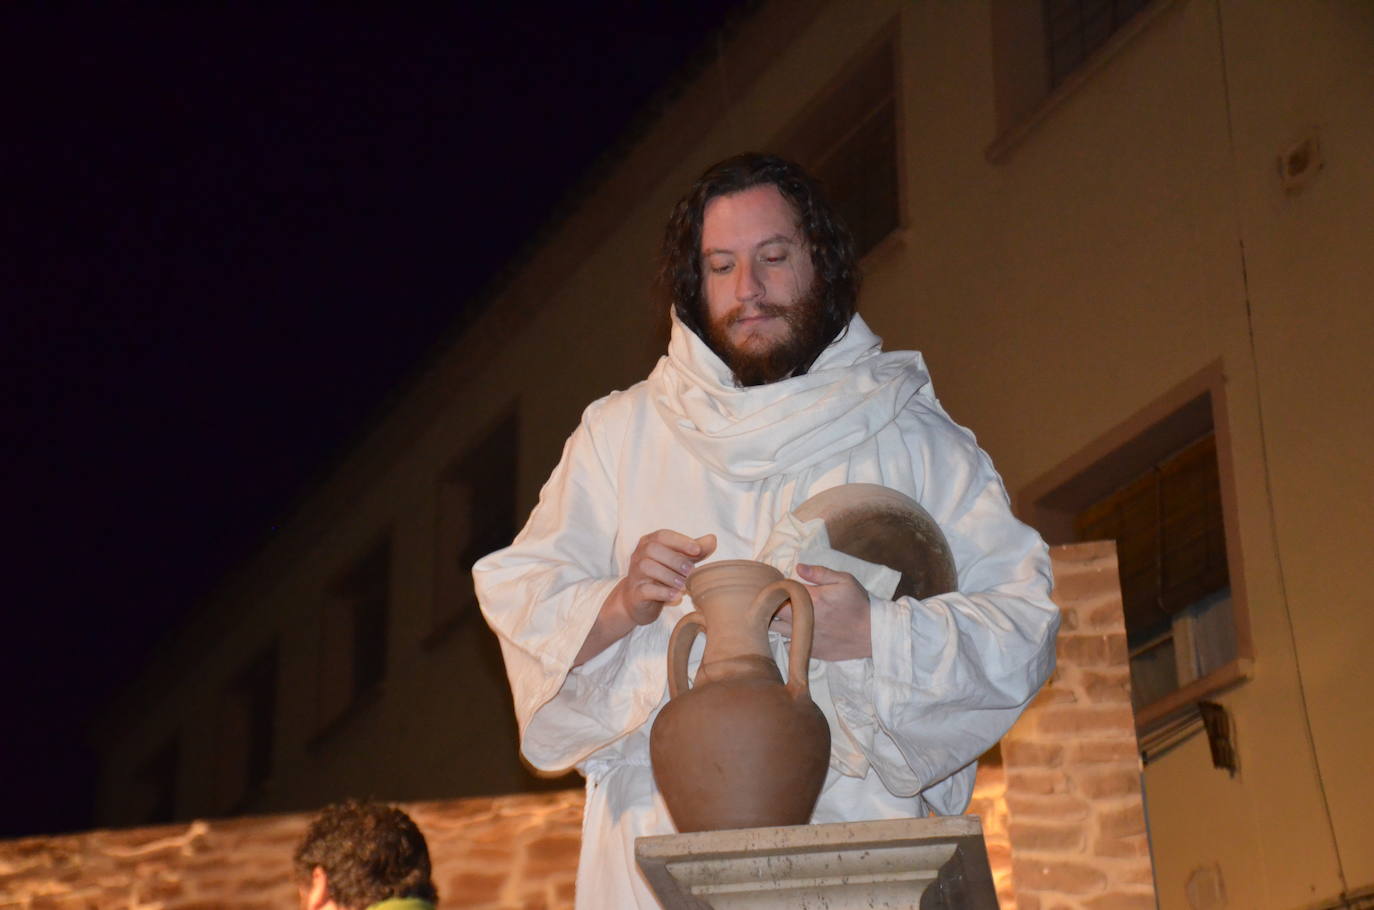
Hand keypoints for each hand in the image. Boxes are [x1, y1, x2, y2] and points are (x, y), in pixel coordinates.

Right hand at [574, 530, 716, 666]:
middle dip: (675, 559)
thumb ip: (696, 550)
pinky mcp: (635, 593)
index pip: (662, 535)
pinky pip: (645, 589)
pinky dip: (663, 592)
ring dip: (669, 576)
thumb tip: (712, 539)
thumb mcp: (680, 561)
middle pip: (653, 549)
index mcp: (650, 543)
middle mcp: (639, 555)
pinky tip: (677, 596)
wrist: (639, 600)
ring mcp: (635, 574)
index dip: (681, 541)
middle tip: (691, 571)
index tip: (697, 550)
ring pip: (647, 567)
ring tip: (685, 585)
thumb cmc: (662, 575)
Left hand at [771, 563, 871, 660]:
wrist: (874, 634)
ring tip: (785, 615)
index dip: (775, 590)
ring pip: (777, 631)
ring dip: (777, 622)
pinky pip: (789, 645)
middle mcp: (805, 620)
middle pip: (772, 614)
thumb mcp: (845, 580)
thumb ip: (819, 573)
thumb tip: (798, 568)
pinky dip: (789, 637)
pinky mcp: (811, 651)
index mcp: (812, 600)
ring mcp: (807, 638)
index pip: (780, 593)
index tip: (779, 587)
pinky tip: (797, 630)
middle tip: (778, 601)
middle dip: (771, 606)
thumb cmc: (859, 604)